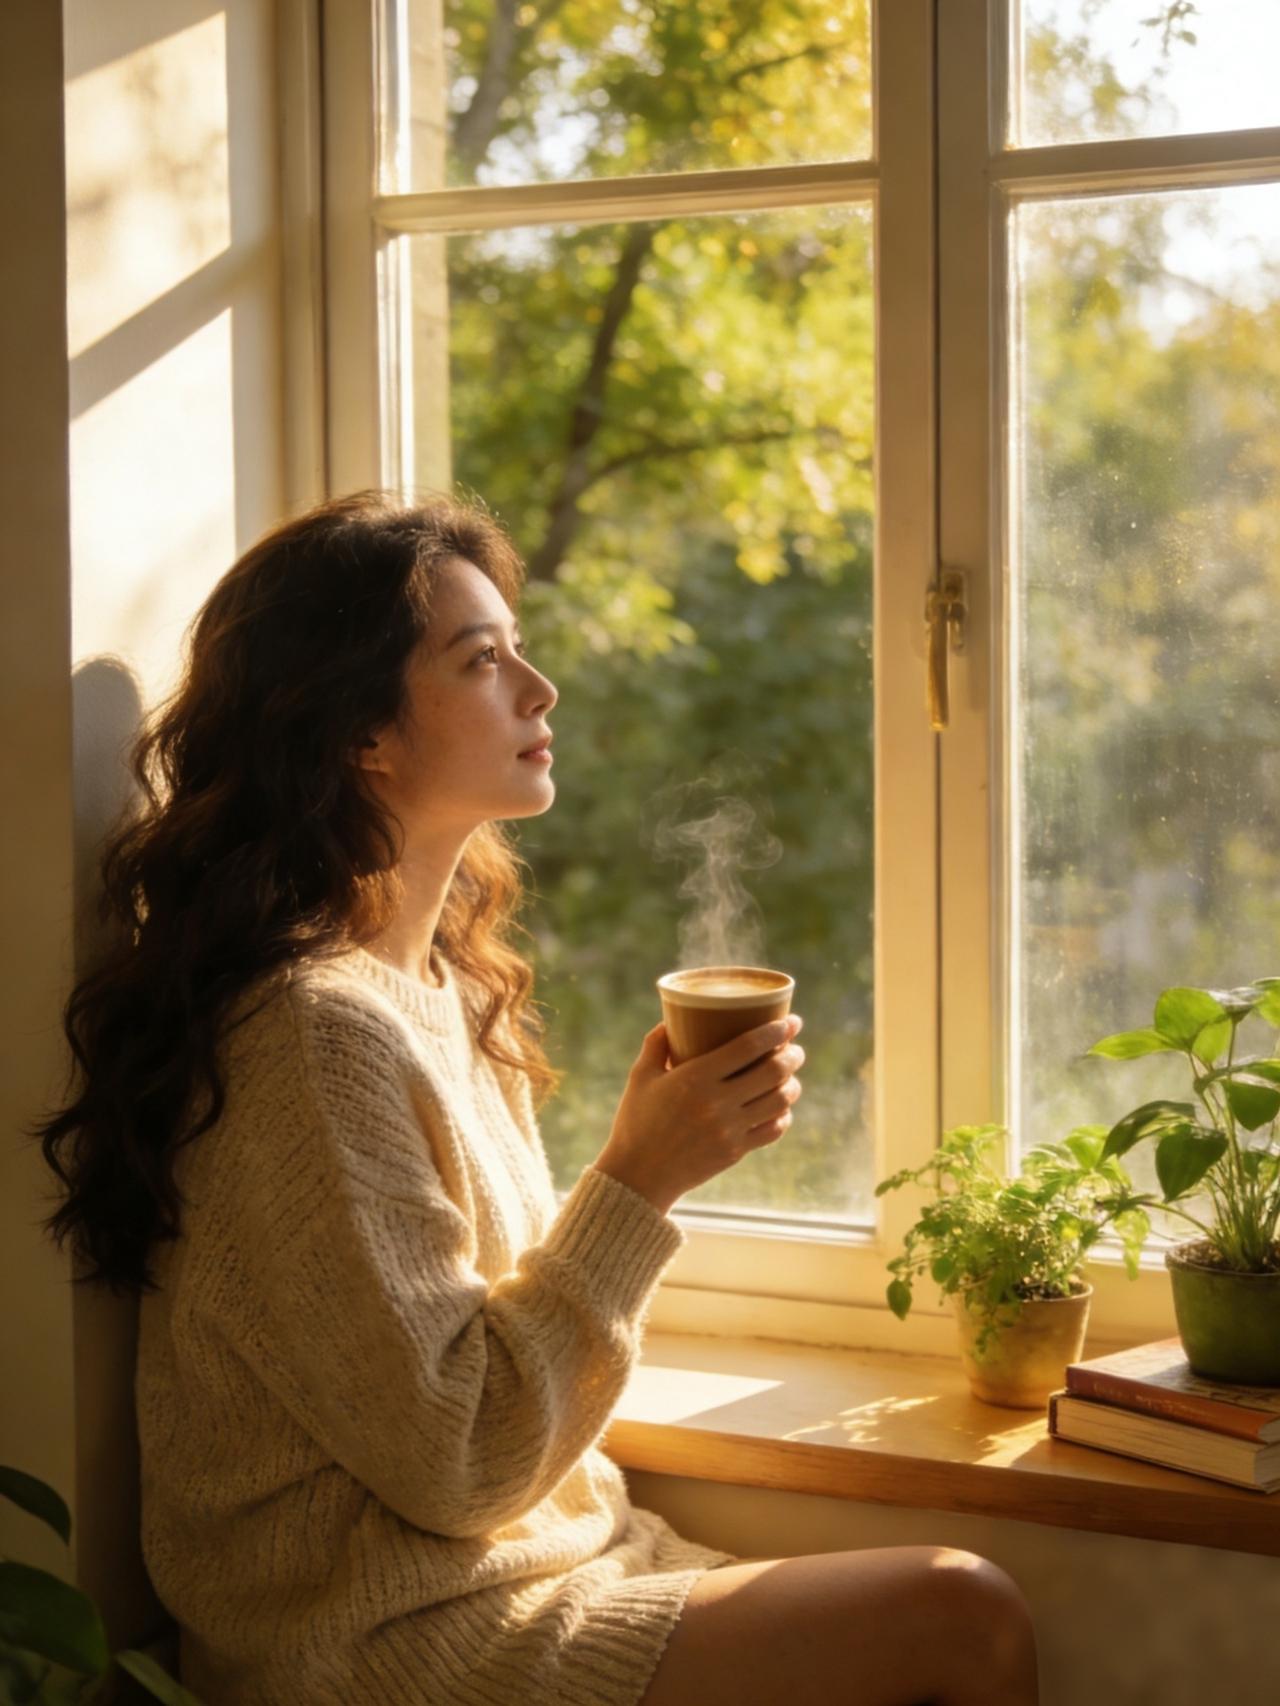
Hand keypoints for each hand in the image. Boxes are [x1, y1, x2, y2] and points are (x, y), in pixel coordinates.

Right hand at [594, 1013, 805, 1215]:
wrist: (638, 1176)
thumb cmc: (635, 1122)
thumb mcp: (640, 1077)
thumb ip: (655, 1045)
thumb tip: (670, 1021)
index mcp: (694, 1078)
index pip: (748, 1047)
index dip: (775, 1031)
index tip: (792, 1021)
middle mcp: (717, 1103)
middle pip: (772, 1072)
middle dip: (792, 1055)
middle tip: (795, 1048)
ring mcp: (730, 1130)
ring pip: (779, 1101)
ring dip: (792, 1084)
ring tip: (791, 1075)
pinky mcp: (736, 1152)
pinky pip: (773, 1130)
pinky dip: (783, 1115)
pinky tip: (781, 1107)